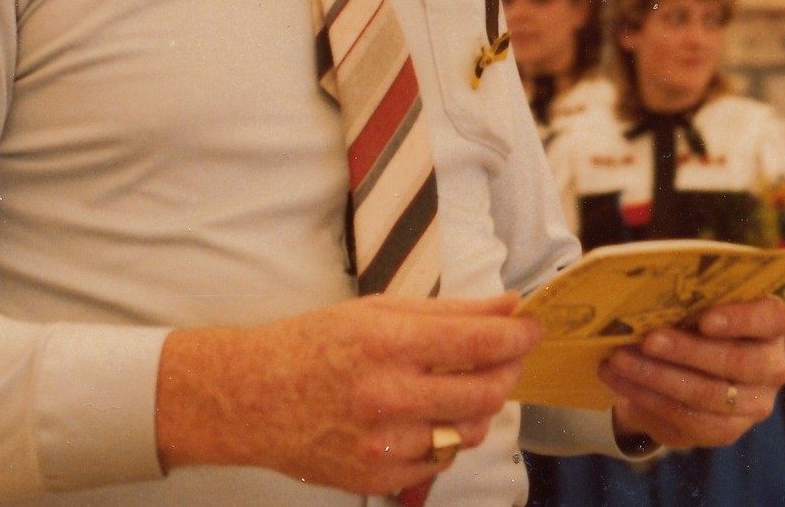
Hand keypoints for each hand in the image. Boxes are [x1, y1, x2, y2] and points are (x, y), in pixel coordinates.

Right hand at [155, 293, 540, 493]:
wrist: (251, 399)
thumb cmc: (314, 344)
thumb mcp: (379, 311)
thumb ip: (450, 311)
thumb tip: (509, 306)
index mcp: (388, 344)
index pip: (480, 344)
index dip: (519, 336)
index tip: (533, 327)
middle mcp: (388, 398)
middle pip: (486, 394)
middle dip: (509, 370)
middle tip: (508, 355)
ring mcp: (383, 446)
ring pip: (470, 432)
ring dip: (481, 406)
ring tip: (465, 385)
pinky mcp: (377, 479)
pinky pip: (439, 460)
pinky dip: (446, 437)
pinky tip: (427, 416)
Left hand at [602, 296, 784, 450]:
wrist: (685, 370)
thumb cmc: (691, 321)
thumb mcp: (695, 304)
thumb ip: (685, 298)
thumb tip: (643, 296)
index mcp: (771, 324)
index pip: (771, 317)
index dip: (741, 319)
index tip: (704, 319)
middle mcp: (772, 365)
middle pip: (737, 361)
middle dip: (687, 350)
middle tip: (648, 340)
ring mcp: (754, 404)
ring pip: (707, 394)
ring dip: (657, 376)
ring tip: (619, 359)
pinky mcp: (727, 431)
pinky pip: (687, 418)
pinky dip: (648, 397)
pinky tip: (619, 380)